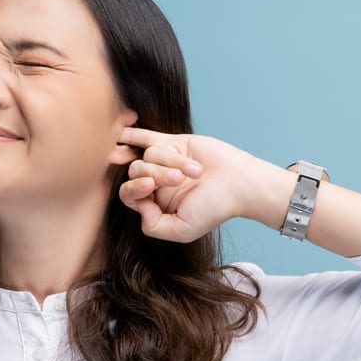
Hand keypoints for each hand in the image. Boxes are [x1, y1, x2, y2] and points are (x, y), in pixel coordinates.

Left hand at [118, 126, 270, 241]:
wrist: (239, 184)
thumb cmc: (214, 208)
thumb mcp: (182, 230)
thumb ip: (152, 225)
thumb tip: (137, 202)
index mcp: (156, 204)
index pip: (129, 195)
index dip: (134, 189)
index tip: (150, 187)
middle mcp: (157, 183)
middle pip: (136, 172)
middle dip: (155, 175)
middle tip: (178, 179)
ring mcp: (164, 162)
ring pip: (148, 155)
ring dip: (171, 162)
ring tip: (195, 171)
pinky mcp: (175, 143)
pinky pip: (147, 137)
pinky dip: (132, 134)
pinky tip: (120, 131)